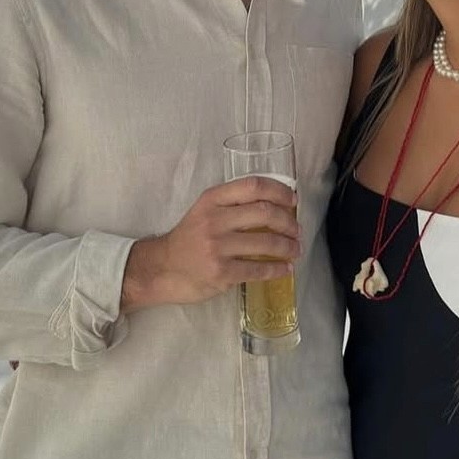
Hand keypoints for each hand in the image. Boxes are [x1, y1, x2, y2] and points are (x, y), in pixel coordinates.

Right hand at [121, 176, 300, 310]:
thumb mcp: (205, 211)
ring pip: (265, 242)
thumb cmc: (189, 238)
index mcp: (212, 199)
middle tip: (297, 230)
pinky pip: (258, 269)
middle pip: (264, 212)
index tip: (293, 200)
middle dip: (288, 222)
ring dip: (288, 246)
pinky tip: (285, 269)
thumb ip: (233, 204)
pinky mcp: (221, 273)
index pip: (253, 186)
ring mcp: (217, 247)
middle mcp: (214, 220)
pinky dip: (277, 269)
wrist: (162, 268)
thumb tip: (276, 205)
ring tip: (296, 249)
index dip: (279, 191)